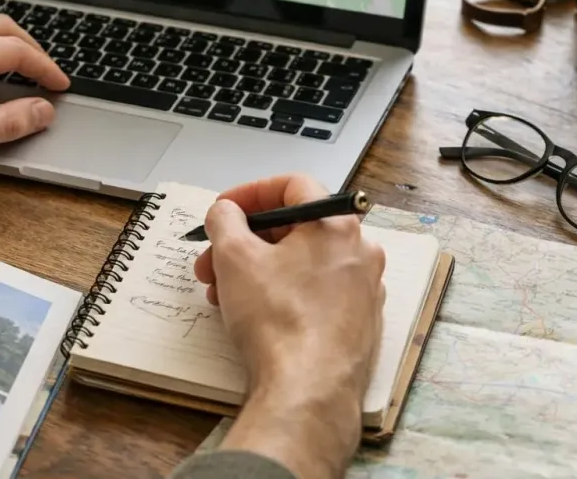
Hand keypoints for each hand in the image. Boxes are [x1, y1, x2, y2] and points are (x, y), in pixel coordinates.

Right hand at [193, 174, 385, 478]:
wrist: (308, 391)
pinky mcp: (358, 324)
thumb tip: (226, 211)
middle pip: (294, 228)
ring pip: (301, 264)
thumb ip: (225, 220)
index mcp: (337, 226)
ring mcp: (363, 291)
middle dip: (245, 240)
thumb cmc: (279, 322)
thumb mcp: (234, 257)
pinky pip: (314, 294)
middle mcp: (360, 253)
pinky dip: (281, 294)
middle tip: (213, 257)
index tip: (225, 209)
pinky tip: (252, 315)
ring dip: (257, 270)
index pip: (293, 186)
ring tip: (223, 292)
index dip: (250, 192)